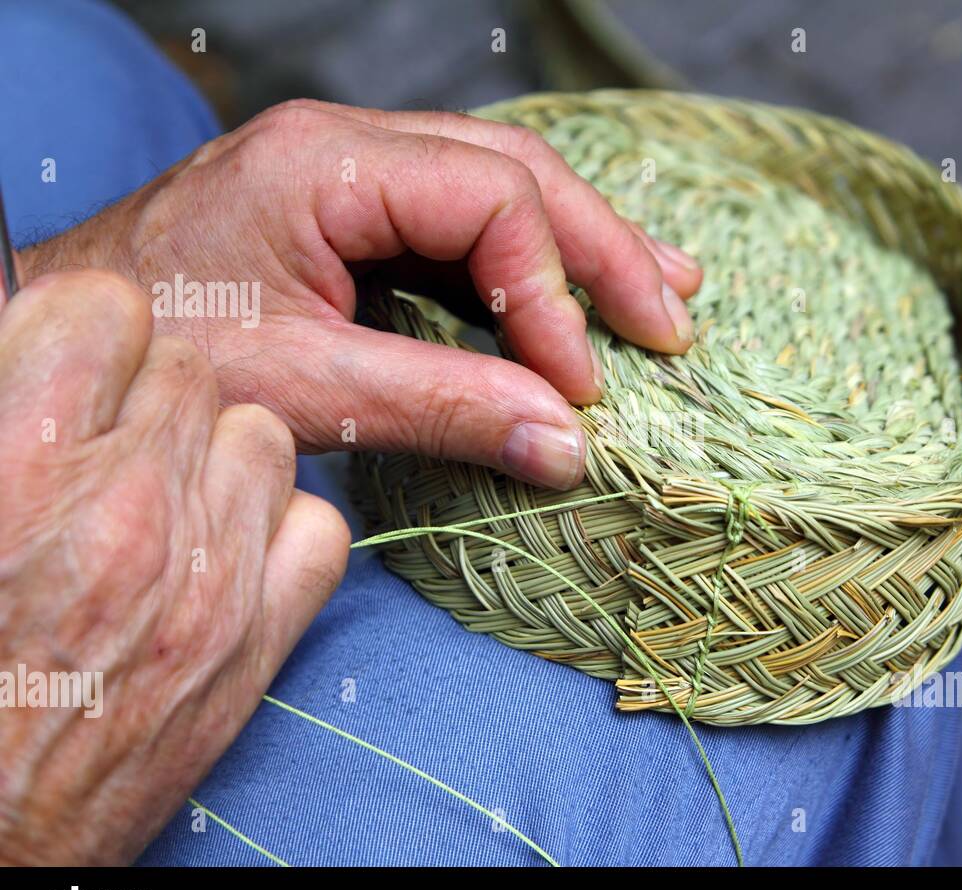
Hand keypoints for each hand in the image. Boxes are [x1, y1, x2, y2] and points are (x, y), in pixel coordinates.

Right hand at [0, 270, 349, 864]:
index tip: (75, 365)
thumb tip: (32, 327)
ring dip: (218, 457)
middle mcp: (127, 508)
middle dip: (151, 398)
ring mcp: (208, 575)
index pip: (108, 310)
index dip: (89, 333)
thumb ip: (7, 406)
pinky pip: (319, 527)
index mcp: (21, 458)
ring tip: (161, 502)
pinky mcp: (256, 639)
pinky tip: (224, 551)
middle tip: (107, 449)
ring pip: (264, 439)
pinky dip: (280, 528)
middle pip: (194, 373)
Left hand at [18, 100, 703, 488]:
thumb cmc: (158, 358)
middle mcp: (348, 148)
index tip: (583, 383)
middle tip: (672, 323)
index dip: (554, 292)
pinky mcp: (354, 218)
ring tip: (664, 292)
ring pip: (503, 189)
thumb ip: (442, 408)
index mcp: (327, 163)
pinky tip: (577, 299)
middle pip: (517, 173)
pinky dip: (532, 268)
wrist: (63, 339)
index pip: (491, 198)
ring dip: (585, 247)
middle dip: (603, 251)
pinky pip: (466, 226)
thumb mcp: (303, 387)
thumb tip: (567, 443)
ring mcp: (353, 176)